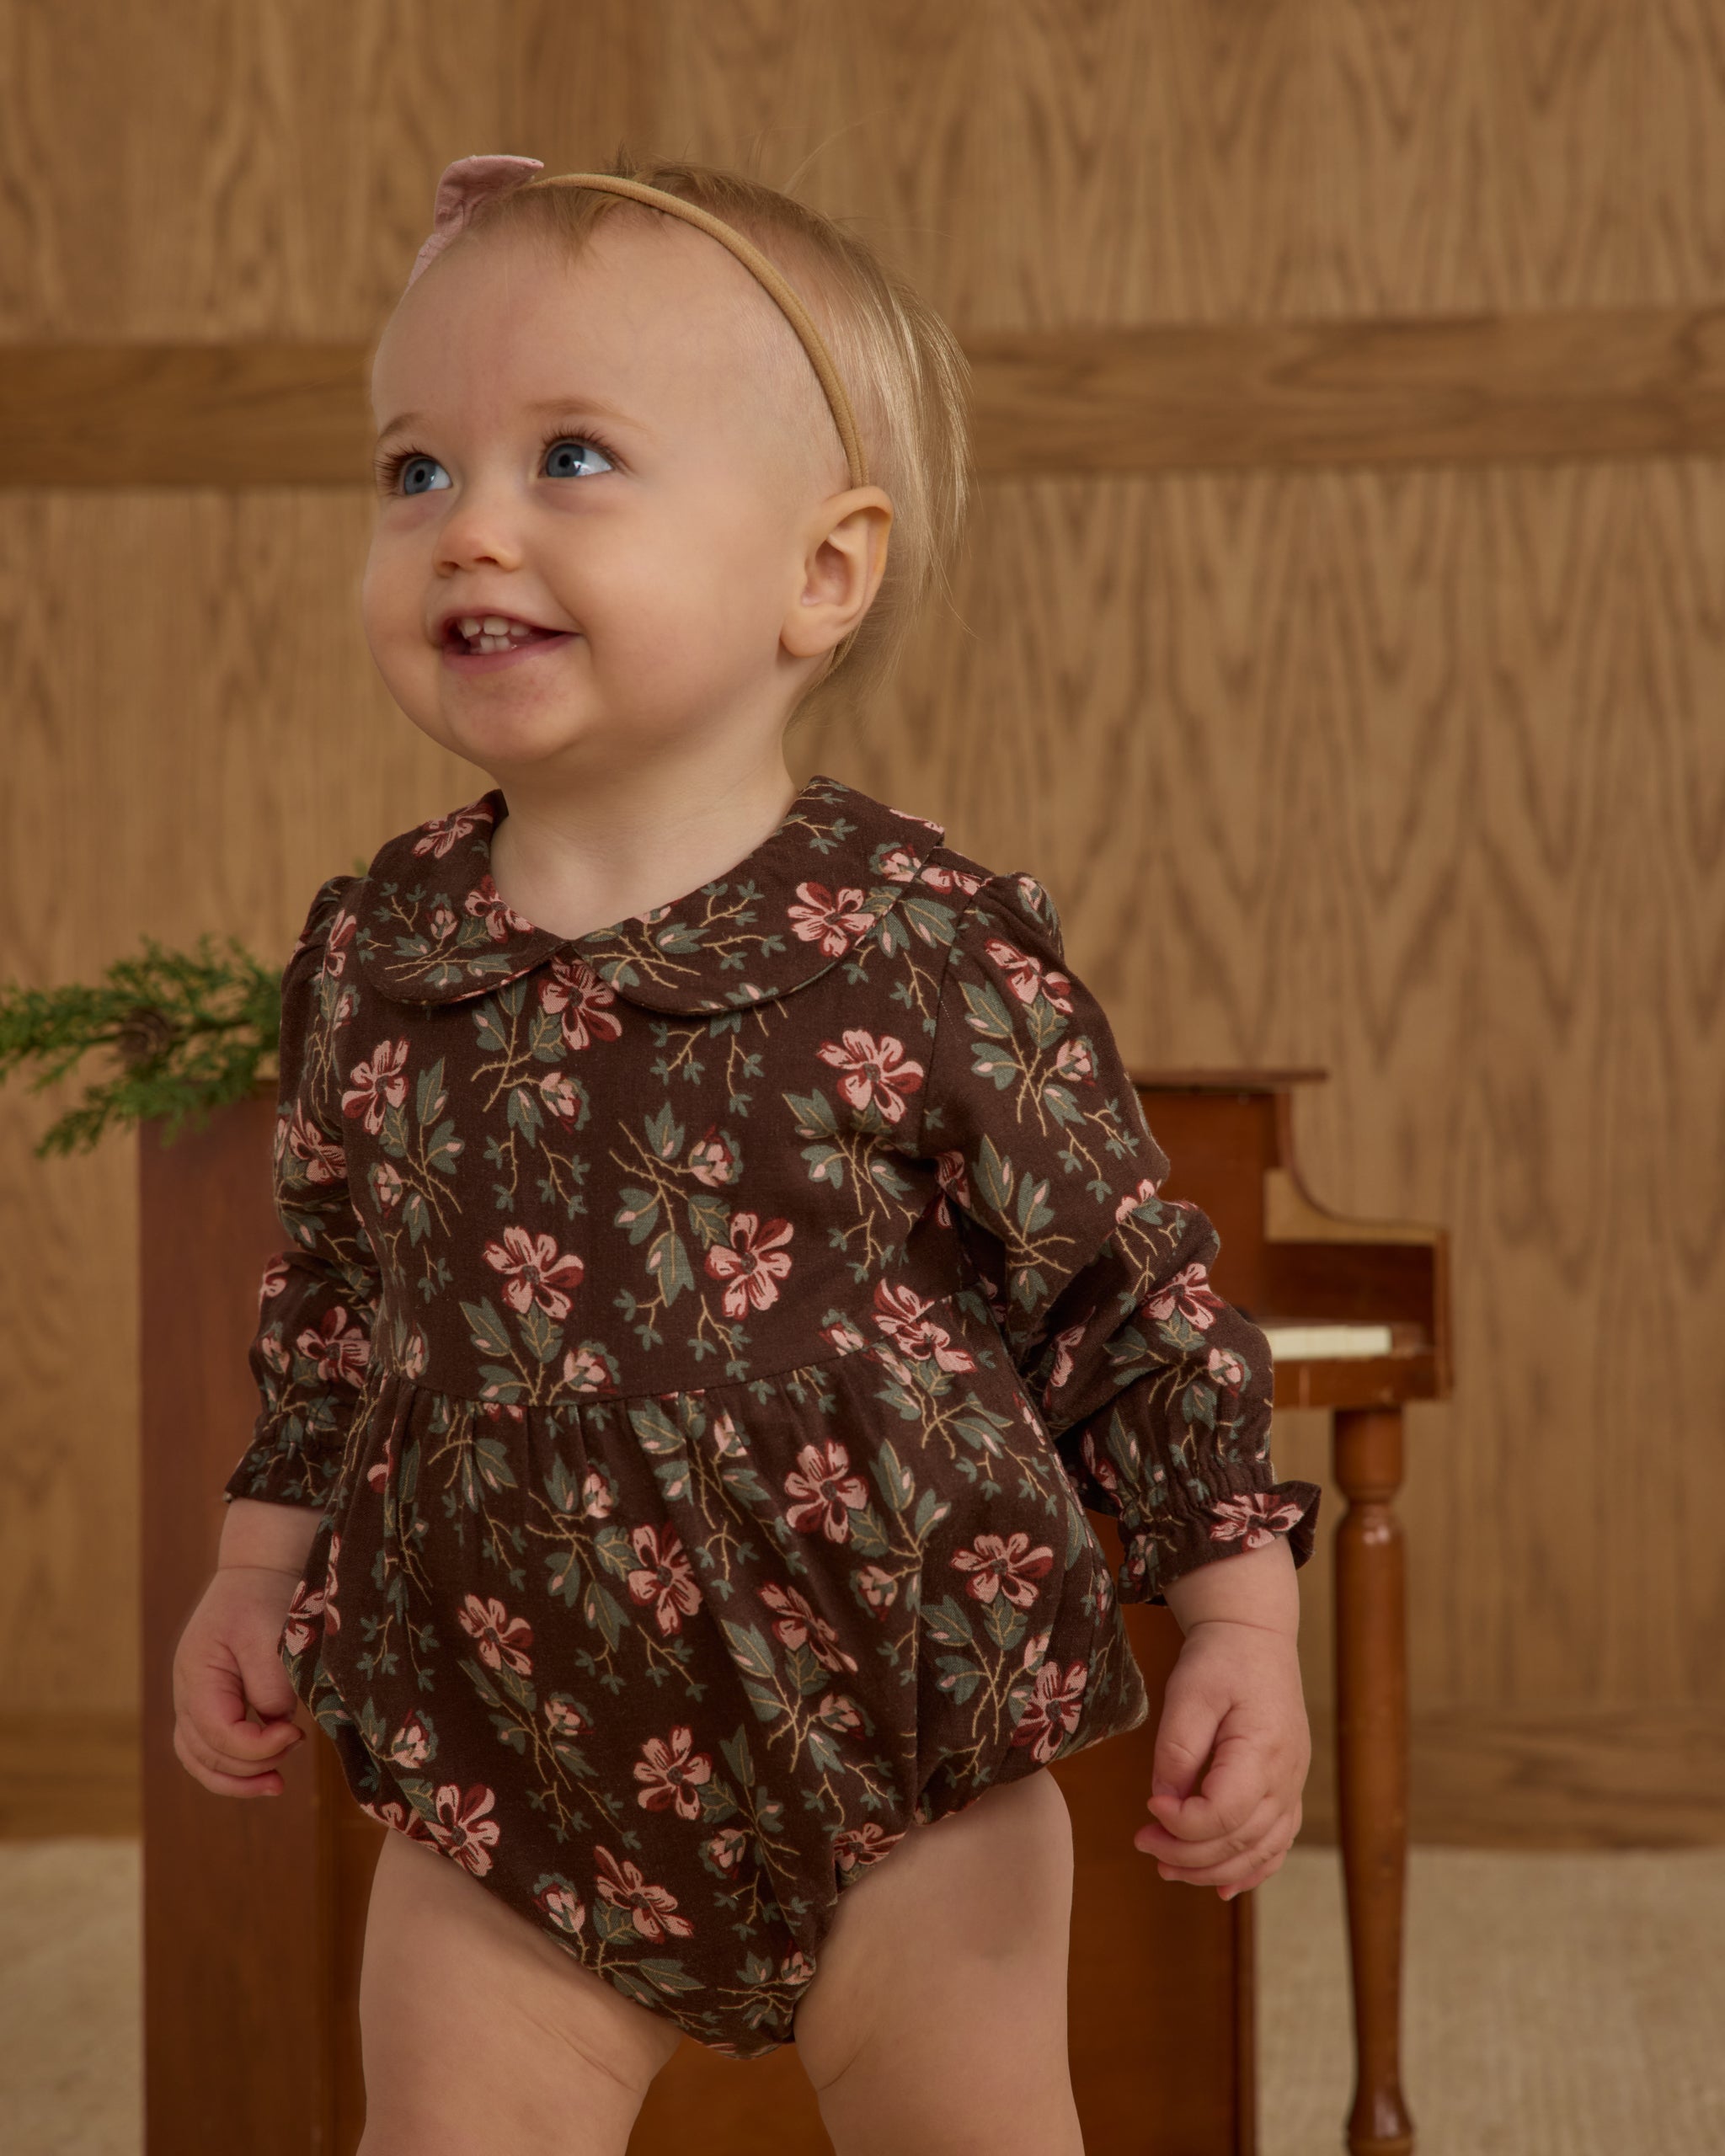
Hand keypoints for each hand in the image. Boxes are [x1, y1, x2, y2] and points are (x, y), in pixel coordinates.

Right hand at [171, 1563, 306, 1797]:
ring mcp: (192, 1700)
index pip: (219, 1734)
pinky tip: (264, 1771)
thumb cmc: (264, 1597)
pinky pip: (205, 1750)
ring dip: (236, 1779)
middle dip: (253, 1765)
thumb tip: (277, 1722)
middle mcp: (186, 1693)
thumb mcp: (270, 1634)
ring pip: (198, 1759)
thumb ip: (271, 1683)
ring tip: (276, 1784)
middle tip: (297, 1744)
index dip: (258, 1746)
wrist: (258, 1571)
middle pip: (207, 1754)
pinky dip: (229, 1767)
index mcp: (197, 1675)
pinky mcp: (209, 1703)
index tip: (296, 1733)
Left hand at [1132, 1615, 1310, 1898]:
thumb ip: (1177, 1750)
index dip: (1182, 1823)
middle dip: (1186, 1853)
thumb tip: (1165, 1801)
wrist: (1256, 1638)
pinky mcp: (1287, 1790)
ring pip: (1258, 1852)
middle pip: (1239, 1841)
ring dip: (1211, 1869)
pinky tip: (1221, 1886)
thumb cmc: (1221, 1661)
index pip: (1225, 1814)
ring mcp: (1292, 1787)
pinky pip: (1275, 1844)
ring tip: (1166, 1866)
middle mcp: (1286, 1778)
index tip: (1149, 1805)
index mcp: (1263, 1751)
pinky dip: (1250, 1870)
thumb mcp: (1188, 1693)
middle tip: (1143, 1843)